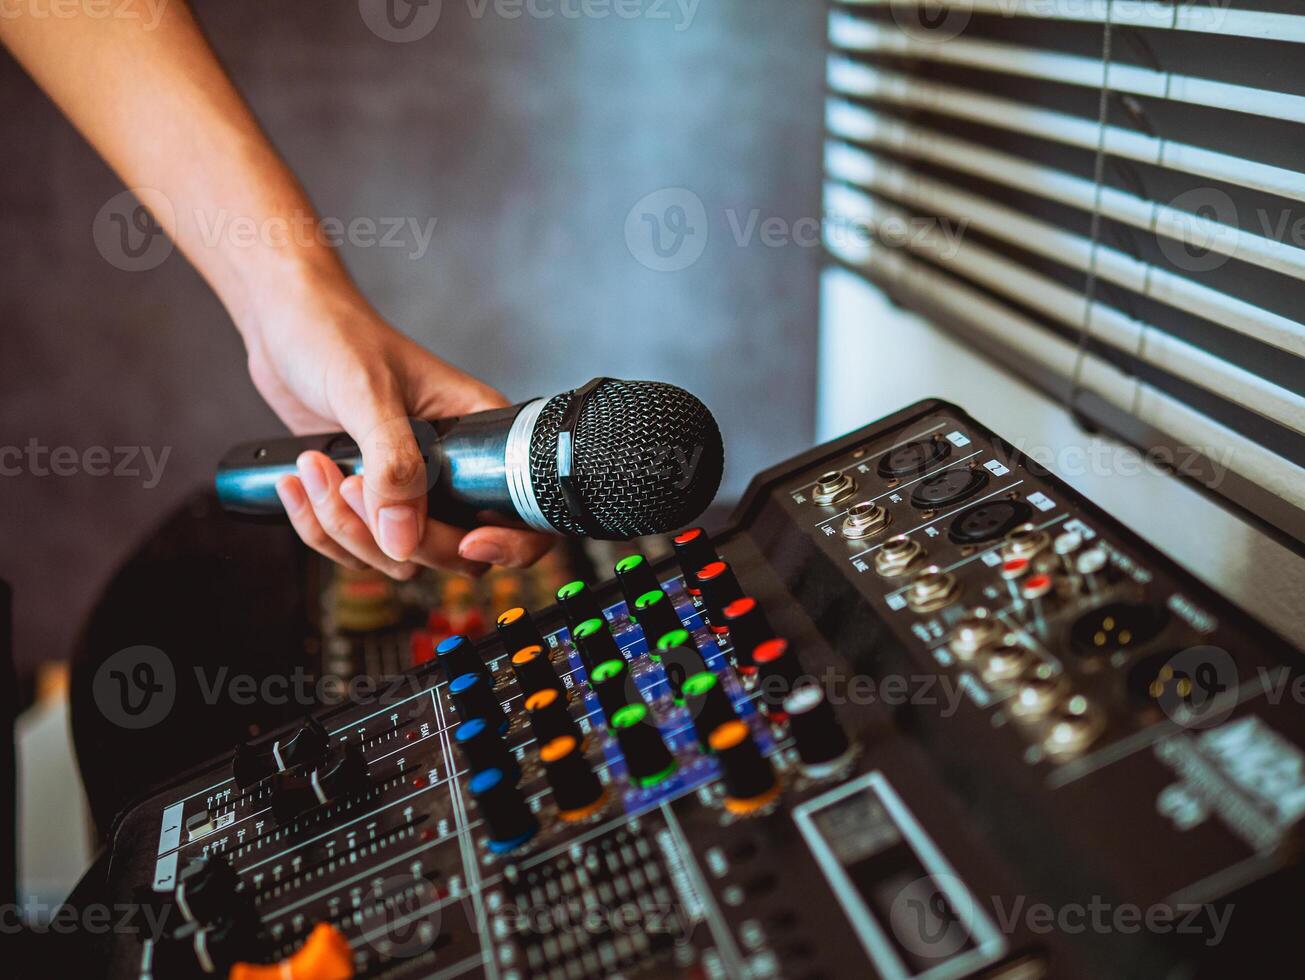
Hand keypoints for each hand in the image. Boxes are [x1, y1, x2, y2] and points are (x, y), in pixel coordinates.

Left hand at [241, 278, 552, 578]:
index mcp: (480, 432)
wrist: (285, 323)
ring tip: (313, 469)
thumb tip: (405, 539)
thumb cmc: (337, 334)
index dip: (506, 542)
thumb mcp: (369, 393)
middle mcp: (453, 469)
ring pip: (399, 556)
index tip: (466, 544)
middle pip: (456, 551)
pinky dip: (319, 526)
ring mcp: (410, 490)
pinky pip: (355, 547)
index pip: (521, 511)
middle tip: (352, 485)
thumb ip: (393, 464)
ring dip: (345, 528)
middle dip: (398, 537)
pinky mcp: (369, 500)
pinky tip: (299, 481)